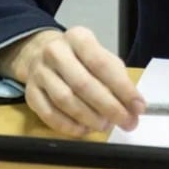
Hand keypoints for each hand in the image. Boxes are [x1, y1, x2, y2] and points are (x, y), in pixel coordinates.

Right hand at [0, 26, 144, 136]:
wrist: (41, 53)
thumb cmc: (80, 58)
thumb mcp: (100, 56)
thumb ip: (117, 78)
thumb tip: (134, 106)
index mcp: (78, 37)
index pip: (102, 64)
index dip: (122, 88)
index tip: (139, 106)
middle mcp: (55, 51)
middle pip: (83, 84)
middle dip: (109, 107)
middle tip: (126, 122)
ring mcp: (40, 72)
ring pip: (65, 100)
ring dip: (89, 118)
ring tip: (105, 126)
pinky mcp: (30, 92)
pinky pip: (48, 114)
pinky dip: (68, 126)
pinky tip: (84, 130)